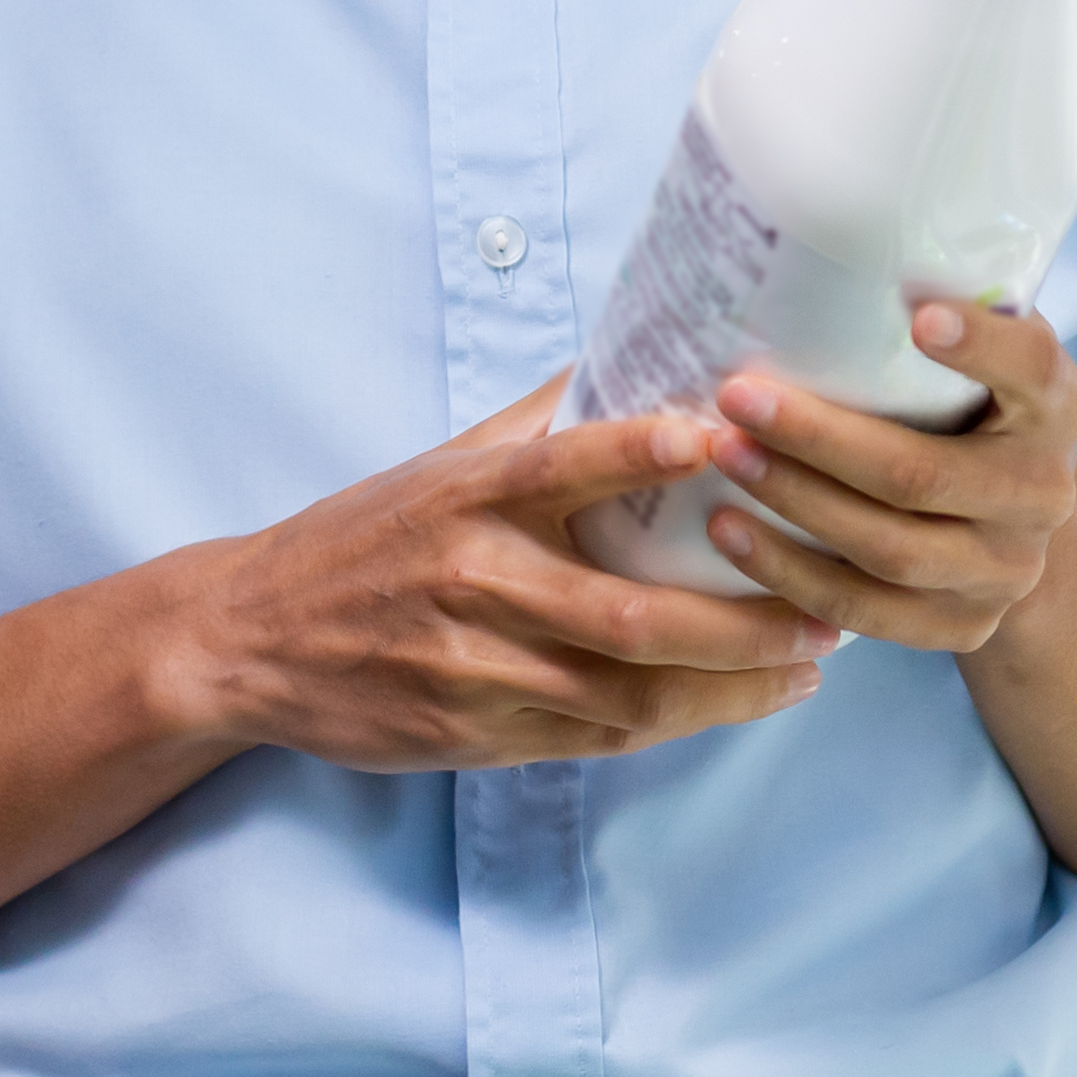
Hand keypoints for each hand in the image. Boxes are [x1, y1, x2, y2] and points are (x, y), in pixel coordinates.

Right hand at [160, 377, 841, 771]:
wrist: (251, 640)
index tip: (724, 435)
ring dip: (729, 685)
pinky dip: (675, 723)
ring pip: (625, 691)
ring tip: (808, 667)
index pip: (565, 463)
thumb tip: (640, 340)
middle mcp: (473, 580)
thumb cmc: (366, 535)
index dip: (644, 451)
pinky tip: (736, 704)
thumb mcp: (439, 462)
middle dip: (742, 620)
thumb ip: (539, 418)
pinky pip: (595, 737)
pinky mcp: (473, 734)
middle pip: (626, 612)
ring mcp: (474, 668)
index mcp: (467, 494)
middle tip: (825, 606)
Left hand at [693, 299, 1076, 650]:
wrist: (1023, 526)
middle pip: (922, 473)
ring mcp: (1004, 569)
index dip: (980, 346)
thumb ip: (948, 310)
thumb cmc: (976, 410)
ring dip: (793, 503)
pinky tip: (730, 536)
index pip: (1030, 369)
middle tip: (738, 396)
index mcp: (1054, 407)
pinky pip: (866, 611)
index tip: (917, 314)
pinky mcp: (961, 626)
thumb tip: (831, 232)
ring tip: (722, 457)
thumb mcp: (989, 358)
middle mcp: (1040, 493)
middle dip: (820, 437)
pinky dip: (790, 576)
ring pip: (889, 549)